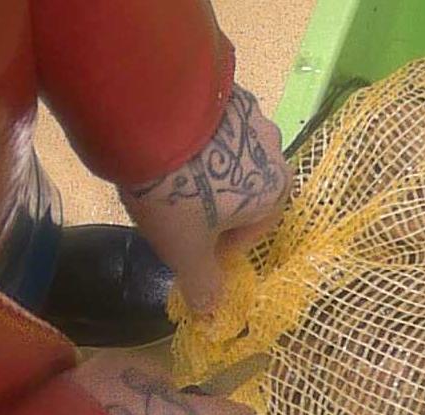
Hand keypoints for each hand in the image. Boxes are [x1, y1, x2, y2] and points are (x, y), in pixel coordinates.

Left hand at [120, 84, 289, 312]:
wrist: (151, 111)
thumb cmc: (176, 192)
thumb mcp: (185, 248)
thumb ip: (203, 283)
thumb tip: (213, 318)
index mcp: (273, 194)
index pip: (254, 229)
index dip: (220, 244)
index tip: (191, 246)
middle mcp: (273, 152)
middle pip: (247, 188)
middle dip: (218, 203)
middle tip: (180, 208)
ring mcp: (251, 115)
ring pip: (233, 153)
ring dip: (210, 166)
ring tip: (171, 171)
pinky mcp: (225, 87)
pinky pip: (216, 122)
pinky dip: (198, 136)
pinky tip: (167, 140)